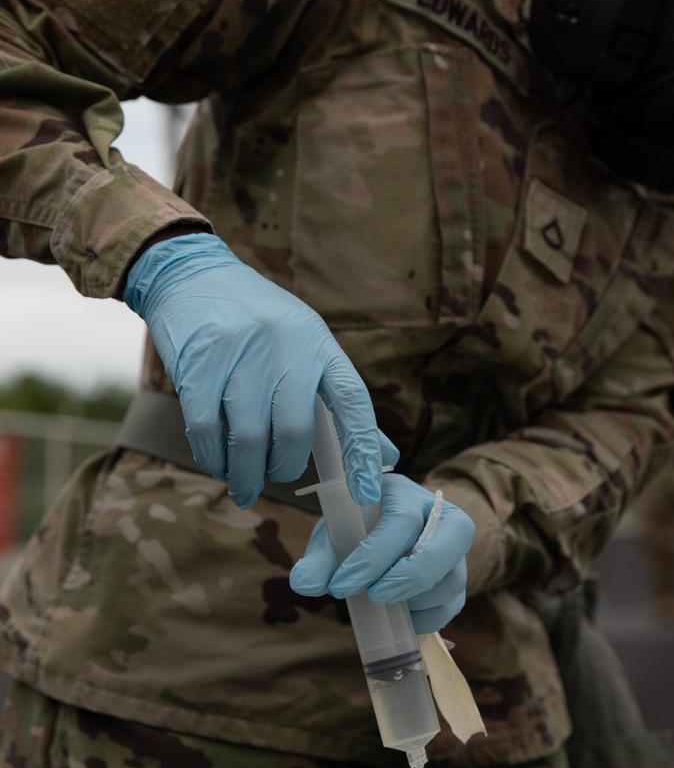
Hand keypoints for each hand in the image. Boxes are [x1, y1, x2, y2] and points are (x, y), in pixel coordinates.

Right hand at [124, 232, 394, 508]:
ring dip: (245, 474)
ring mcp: (240, 353)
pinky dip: (212, 457)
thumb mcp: (306, 344)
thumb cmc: (258, 319)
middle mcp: (286, 346)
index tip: (366, 492)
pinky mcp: (199, 363)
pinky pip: (207, 429)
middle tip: (274, 474)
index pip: (353, 401)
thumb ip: (340, 401)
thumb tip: (386, 457)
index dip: (363, 451)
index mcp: (319, 343)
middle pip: (294, 431)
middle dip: (283, 468)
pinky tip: (216, 463)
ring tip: (242, 483)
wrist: (193, 275)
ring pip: (248, 438)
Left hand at [289, 475, 473, 633]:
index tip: (341, 585)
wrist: (374, 532)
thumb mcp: (333, 536)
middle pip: (453, 537)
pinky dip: (426, 618)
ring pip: (454, 578)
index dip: (373, 556)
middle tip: (375, 597)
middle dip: (411, 575)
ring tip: (382, 602)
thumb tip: (304, 583)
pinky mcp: (456, 576)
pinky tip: (398, 617)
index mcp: (404, 494)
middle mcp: (440, 514)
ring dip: (417, 600)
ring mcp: (454, 548)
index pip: (402, 520)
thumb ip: (319, 558)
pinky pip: (454, 604)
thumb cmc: (354, 529)